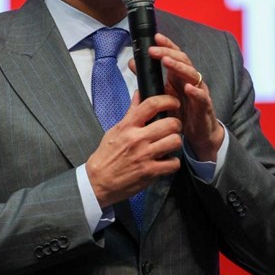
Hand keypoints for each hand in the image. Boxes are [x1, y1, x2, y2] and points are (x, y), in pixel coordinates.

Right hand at [85, 92, 182, 207]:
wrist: (98, 181)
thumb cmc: (106, 156)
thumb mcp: (115, 130)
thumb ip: (131, 113)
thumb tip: (139, 93)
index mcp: (128, 126)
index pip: (151, 105)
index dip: (168, 100)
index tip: (174, 103)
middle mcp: (137, 139)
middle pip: (170, 123)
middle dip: (176, 125)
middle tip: (173, 128)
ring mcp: (144, 156)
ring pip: (175, 141)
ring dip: (175, 143)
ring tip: (169, 145)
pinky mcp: (150, 172)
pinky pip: (173, 163)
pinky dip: (173, 163)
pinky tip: (166, 162)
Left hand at [139, 32, 223, 160]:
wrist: (198, 132)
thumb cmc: (181, 111)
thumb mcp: (162, 93)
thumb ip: (149, 79)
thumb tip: (133, 62)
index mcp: (180, 75)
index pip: (175, 55)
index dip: (167, 45)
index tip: (155, 37)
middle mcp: (191, 80)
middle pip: (183, 60)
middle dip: (168, 53)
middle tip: (153, 50)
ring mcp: (199, 91)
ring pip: (192, 74)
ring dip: (179, 67)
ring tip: (167, 62)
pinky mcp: (204, 106)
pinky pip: (202, 97)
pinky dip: (196, 92)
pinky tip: (188, 88)